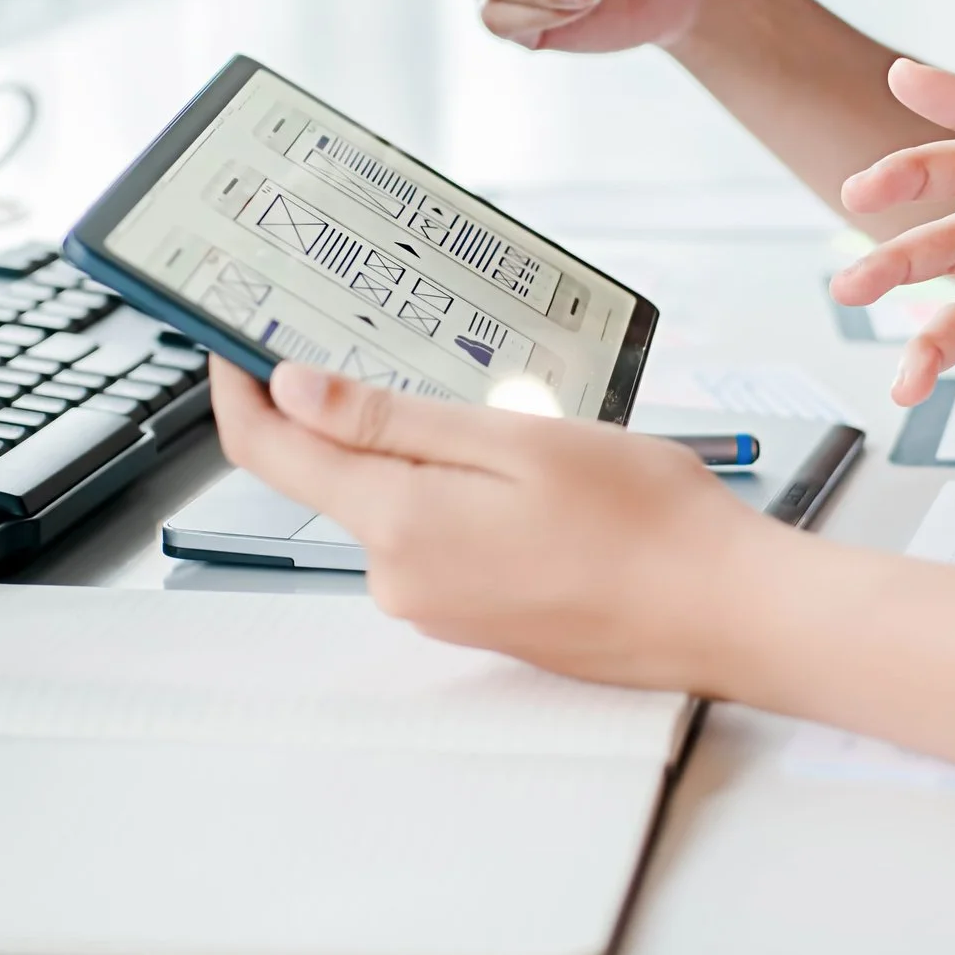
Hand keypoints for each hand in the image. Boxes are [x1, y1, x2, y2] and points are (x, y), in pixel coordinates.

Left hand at [210, 359, 777, 691]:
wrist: (723, 613)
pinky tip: (523, 472)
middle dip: (345, 411)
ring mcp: (438, 607)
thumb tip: (293, 392)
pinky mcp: (475, 618)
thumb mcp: (513, 441)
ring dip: (416, 452)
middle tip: (385, 336)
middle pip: (333, 478)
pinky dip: (454, 494)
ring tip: (494, 407)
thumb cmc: (643, 523)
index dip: (239, 390)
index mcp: (400, 527)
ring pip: (392, 506)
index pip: (272, 454)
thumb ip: (392, 420)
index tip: (230, 340)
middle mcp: (402, 580)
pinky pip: (435, 539)